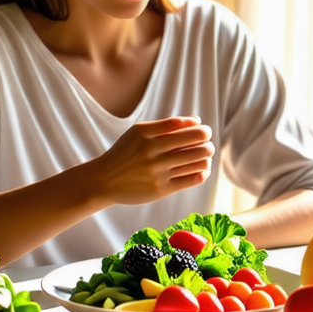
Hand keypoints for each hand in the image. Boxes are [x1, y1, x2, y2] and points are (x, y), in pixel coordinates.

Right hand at [90, 116, 213, 205]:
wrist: (104, 180)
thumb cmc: (126, 153)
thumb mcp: (139, 132)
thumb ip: (167, 125)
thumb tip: (197, 122)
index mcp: (147, 134)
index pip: (185, 128)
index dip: (201, 130)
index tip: (204, 132)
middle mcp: (152, 152)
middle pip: (197, 145)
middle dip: (208, 144)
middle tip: (208, 145)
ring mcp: (157, 172)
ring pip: (198, 162)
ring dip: (206, 158)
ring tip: (204, 157)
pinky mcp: (161, 189)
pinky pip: (192, 180)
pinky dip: (202, 173)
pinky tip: (202, 170)